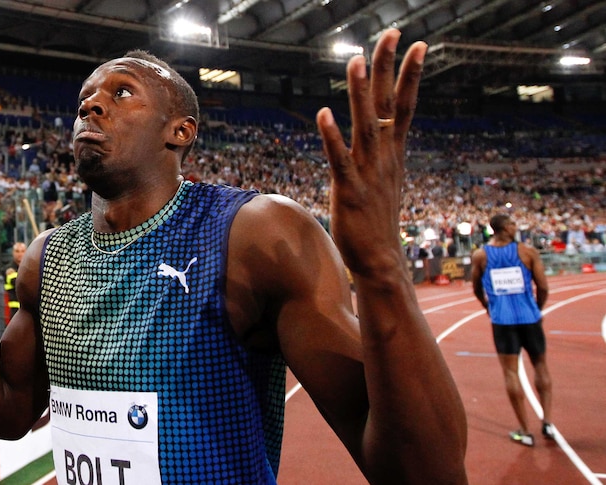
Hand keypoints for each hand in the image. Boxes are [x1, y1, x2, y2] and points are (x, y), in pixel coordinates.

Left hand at [317, 29, 425, 276]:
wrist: (380, 260)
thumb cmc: (377, 221)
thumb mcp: (385, 180)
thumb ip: (381, 155)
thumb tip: (379, 136)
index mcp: (393, 153)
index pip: (403, 105)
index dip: (410, 75)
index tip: (418, 44)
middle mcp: (384, 157)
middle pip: (388, 104)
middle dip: (390, 68)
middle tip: (392, 33)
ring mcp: (368, 173)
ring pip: (365, 126)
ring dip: (361, 94)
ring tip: (356, 61)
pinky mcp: (350, 191)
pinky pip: (340, 160)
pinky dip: (333, 137)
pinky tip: (324, 114)